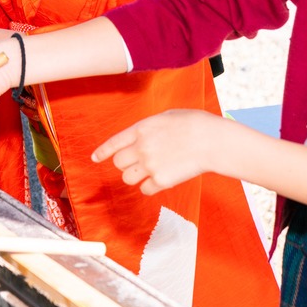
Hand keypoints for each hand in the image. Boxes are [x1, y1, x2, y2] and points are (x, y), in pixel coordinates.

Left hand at [91, 109, 222, 194]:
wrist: (212, 140)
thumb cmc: (194, 124)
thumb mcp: (166, 116)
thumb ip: (149, 128)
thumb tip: (140, 138)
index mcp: (142, 129)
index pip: (114, 143)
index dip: (103, 151)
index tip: (95, 158)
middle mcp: (141, 147)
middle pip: (118, 163)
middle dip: (127, 163)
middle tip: (141, 161)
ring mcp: (150, 165)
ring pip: (128, 178)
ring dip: (137, 176)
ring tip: (153, 169)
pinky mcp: (161, 181)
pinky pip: (145, 189)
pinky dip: (151, 186)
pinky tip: (163, 178)